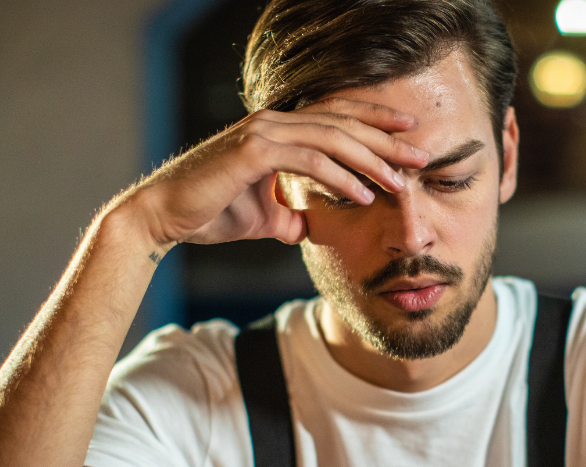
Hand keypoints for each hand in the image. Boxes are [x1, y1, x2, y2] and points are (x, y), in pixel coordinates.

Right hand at [118, 98, 429, 246]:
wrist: (163, 218)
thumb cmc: (209, 213)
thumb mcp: (264, 218)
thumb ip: (289, 217)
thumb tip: (308, 229)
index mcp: (279, 130)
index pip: (337, 118)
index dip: (376, 122)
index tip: (411, 136)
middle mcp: (273, 123)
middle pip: (343, 123)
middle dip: (387, 138)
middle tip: (423, 154)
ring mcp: (262, 134)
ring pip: (331, 138)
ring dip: (370, 159)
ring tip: (400, 181)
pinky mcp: (252, 152)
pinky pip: (308, 159)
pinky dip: (339, 175)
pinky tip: (363, 193)